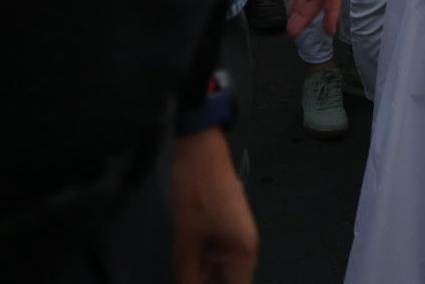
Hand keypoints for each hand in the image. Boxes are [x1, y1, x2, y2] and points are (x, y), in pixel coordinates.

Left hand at [172, 128, 256, 283]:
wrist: (201, 154)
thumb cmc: (198, 194)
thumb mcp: (187, 240)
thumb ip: (187, 273)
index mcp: (243, 251)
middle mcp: (243, 247)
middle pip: (229, 280)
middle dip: (209, 283)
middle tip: (184, 280)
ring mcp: (232, 237)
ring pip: (218, 270)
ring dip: (201, 277)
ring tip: (181, 275)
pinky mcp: (221, 228)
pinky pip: (212, 256)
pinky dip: (199, 265)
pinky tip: (183, 269)